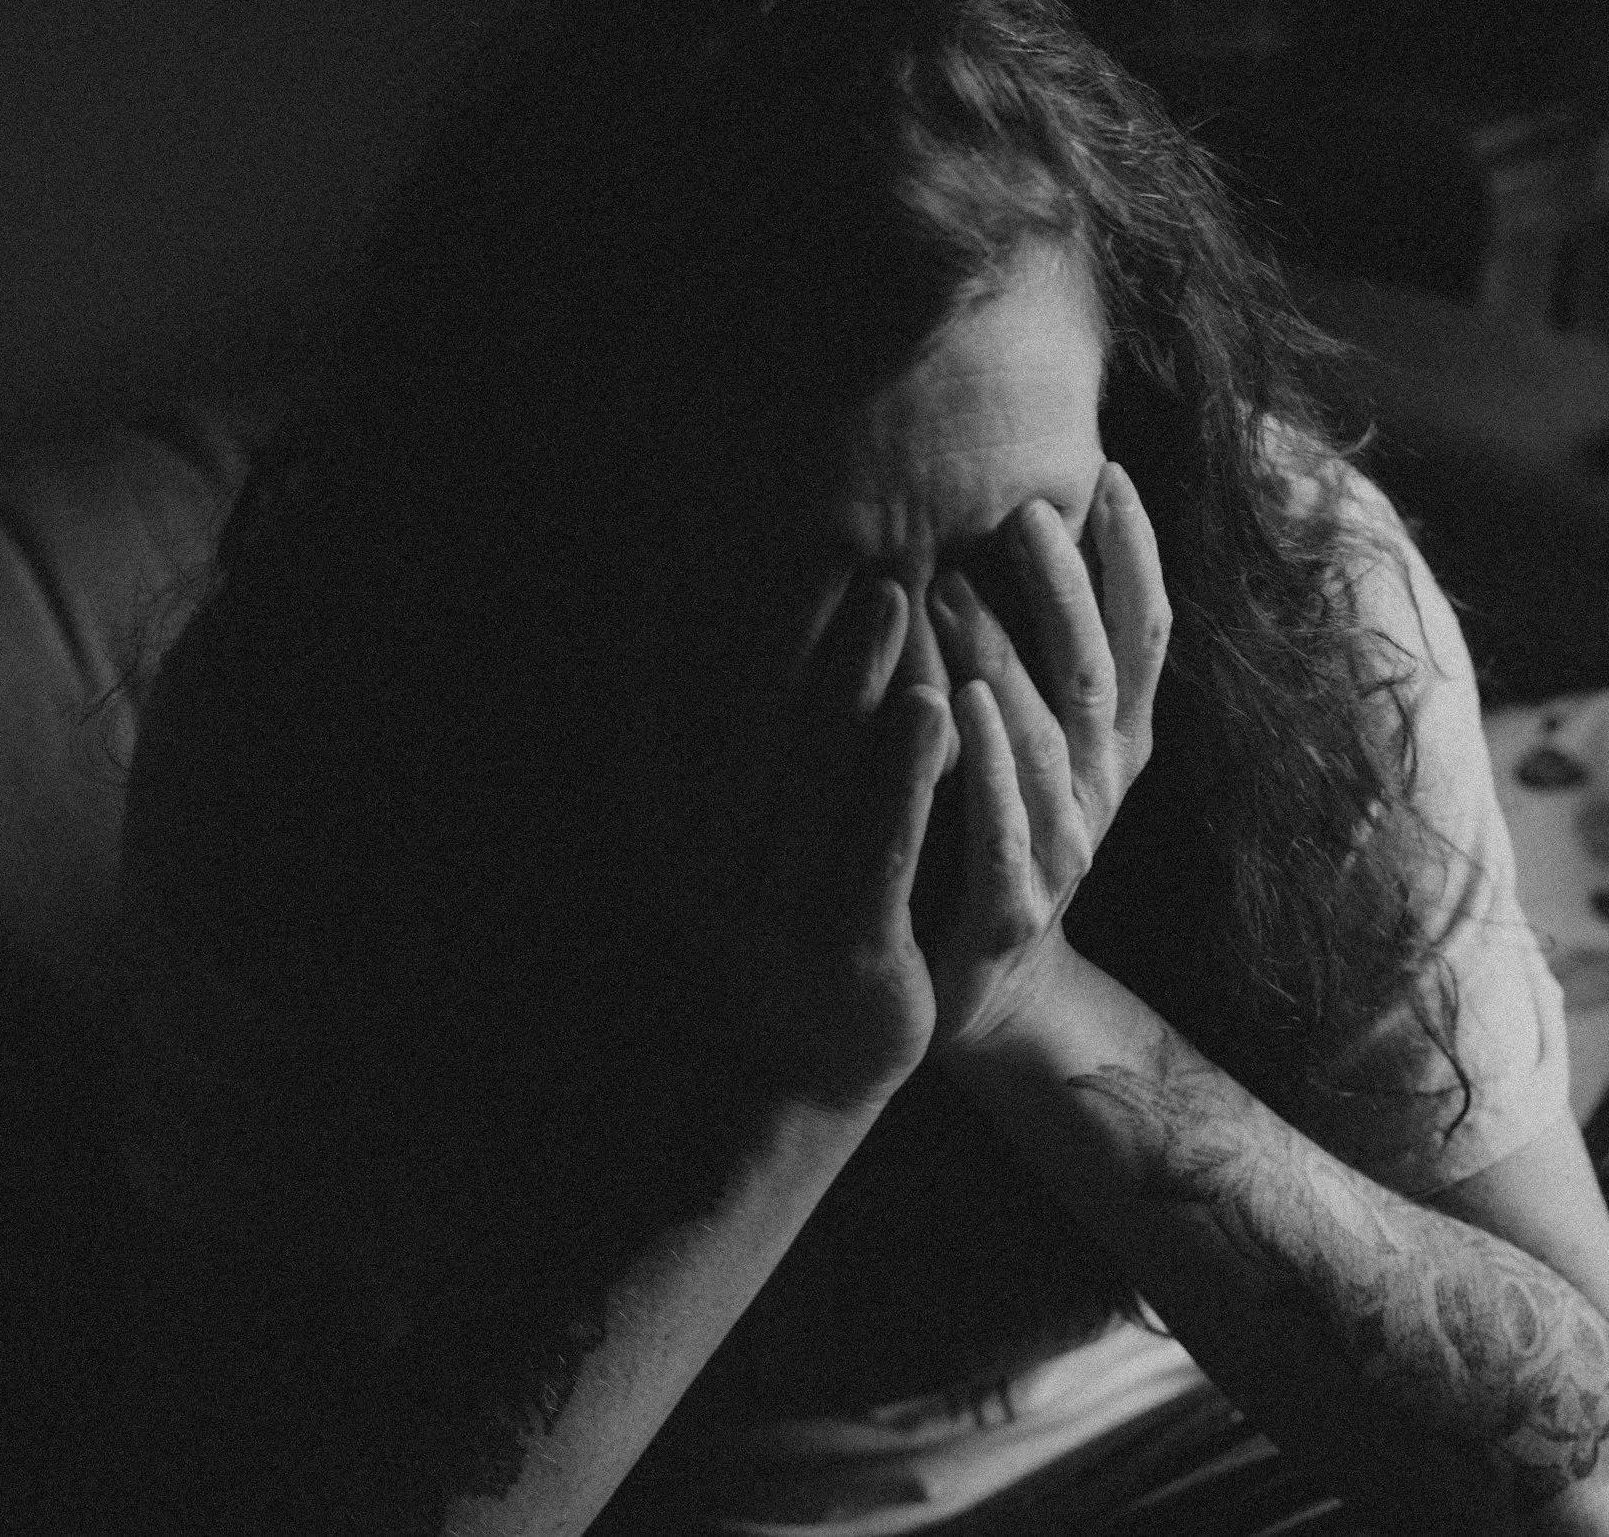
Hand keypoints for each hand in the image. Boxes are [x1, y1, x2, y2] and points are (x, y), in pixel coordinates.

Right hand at [706, 571, 951, 1112]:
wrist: (789, 1078)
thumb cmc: (763, 929)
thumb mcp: (707, 843)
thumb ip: (694, 748)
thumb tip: (669, 628)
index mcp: (673, 830)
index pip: (666, 705)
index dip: (685, 618)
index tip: (703, 529)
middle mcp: (714, 863)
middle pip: (760, 720)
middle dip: (799, 626)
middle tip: (836, 534)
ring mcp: (776, 908)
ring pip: (820, 772)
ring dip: (858, 676)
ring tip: (894, 591)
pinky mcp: (848, 945)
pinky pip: (881, 840)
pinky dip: (907, 768)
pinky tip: (942, 701)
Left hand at [924, 460, 1170, 1054]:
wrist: (989, 994)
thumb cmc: (999, 839)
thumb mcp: (1040, 744)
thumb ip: (1044, 656)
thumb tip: (1028, 523)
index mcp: (1115, 744)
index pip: (1144, 634)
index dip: (1136, 555)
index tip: (1109, 470)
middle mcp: (1100, 790)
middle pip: (1096, 673)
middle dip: (1065, 588)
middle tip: (1022, 511)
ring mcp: (1063, 851)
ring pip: (1046, 743)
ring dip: (1003, 661)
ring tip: (955, 590)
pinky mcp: (1009, 909)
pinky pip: (1004, 830)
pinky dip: (985, 766)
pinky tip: (958, 708)